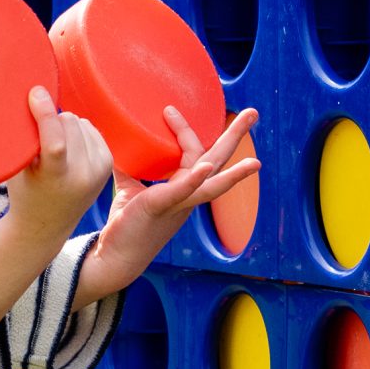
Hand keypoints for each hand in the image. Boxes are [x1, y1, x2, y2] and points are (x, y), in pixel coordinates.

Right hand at [4, 86, 113, 244]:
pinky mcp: (108, 162)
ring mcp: (99, 169)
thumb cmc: (24, 191)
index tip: (35, 92)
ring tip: (53, 147)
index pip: (55, 140)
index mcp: (55, 179)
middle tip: (38, 137)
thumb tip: (36, 91)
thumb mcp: (16, 168)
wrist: (47, 223)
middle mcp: (83, 175)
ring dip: (64, 125)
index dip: (44, 112)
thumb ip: (24, 135)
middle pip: (67, 121)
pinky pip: (89, 127)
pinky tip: (68, 148)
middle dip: (51, 120)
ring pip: (79, 121)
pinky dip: (76, 131)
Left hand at [74, 105, 260, 303]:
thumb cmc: (126, 225)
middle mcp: (188, 196)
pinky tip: (206, 168)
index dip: (185, 131)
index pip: (194, 154)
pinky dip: (194, 180)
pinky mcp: (160, 208)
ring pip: (212, 184)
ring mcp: (177, 204)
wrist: (114, 257)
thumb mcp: (129, 188)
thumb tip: (119, 139)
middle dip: (235, 137)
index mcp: (184, 189)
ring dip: (235, 173)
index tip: (170, 111)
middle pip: (218, 163)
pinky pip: (182, 194)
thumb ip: (130, 166)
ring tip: (255, 163)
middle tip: (253, 112)